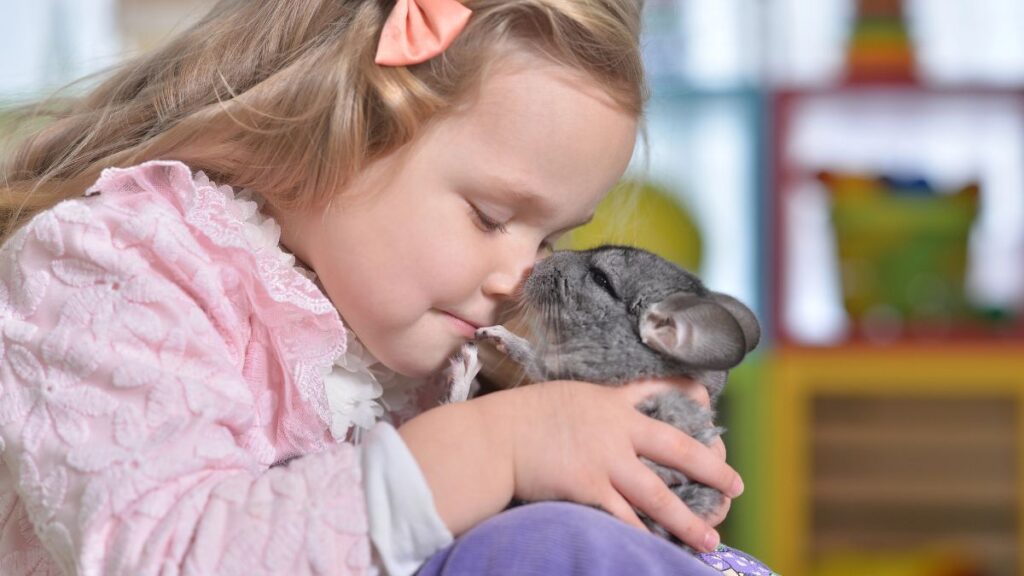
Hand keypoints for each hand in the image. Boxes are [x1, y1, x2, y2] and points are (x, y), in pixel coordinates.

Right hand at [473, 379, 743, 551]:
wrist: (493, 438)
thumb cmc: (520, 417)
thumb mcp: (566, 397)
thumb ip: (594, 407)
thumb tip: (607, 420)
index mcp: (611, 403)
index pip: (659, 392)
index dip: (690, 399)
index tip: (712, 409)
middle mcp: (617, 430)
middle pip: (678, 449)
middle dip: (712, 469)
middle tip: (735, 486)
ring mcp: (605, 462)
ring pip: (659, 496)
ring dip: (689, 521)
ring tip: (710, 541)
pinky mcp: (589, 490)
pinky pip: (625, 521)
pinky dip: (645, 539)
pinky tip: (660, 552)